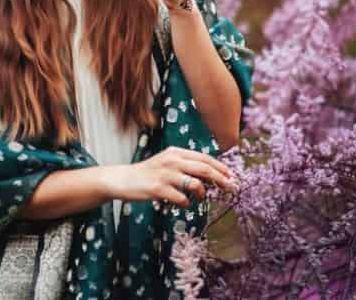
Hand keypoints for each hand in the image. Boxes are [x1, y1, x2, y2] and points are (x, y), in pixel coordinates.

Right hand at [112, 146, 239, 207]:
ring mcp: (164, 174)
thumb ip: (186, 166)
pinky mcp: (158, 188)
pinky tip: (182, 204)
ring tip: (199, 198)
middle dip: (222, 180)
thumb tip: (213, 176)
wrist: (123, 179)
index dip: (221, 168)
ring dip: (202, 194)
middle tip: (231, 189)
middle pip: (204, 169)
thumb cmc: (148, 173)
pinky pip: (182, 199)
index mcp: (175, 152)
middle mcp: (171, 161)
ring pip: (196, 184)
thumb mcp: (167, 163)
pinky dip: (186, 204)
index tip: (232, 177)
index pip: (204, 158)